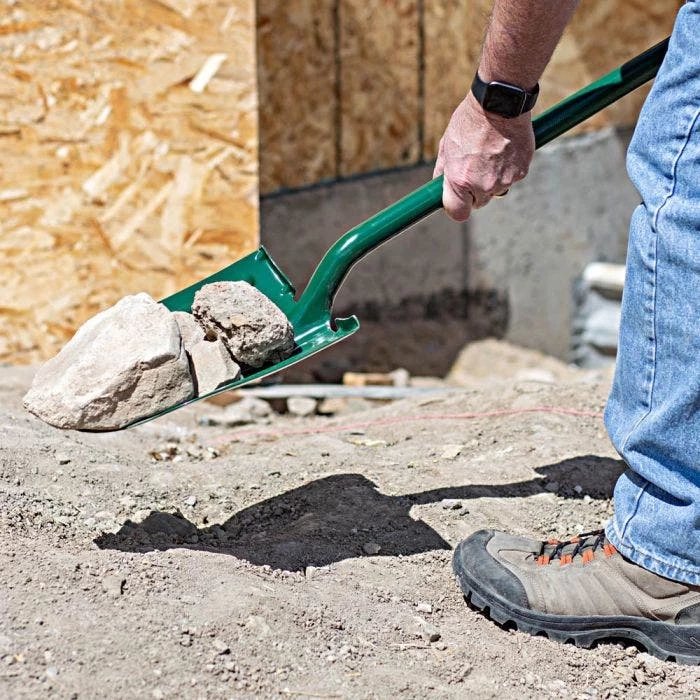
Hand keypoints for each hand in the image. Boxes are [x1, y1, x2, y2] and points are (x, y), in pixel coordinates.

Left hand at [433, 93, 534, 221]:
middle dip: (475, 191)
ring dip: (493, 179)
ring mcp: (503, 180)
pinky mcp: (521, 173)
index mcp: (460, 180)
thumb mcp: (447, 144)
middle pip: (479, 202)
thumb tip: (438, 184)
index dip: (457, 207)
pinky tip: (504, 149)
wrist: (500, 103)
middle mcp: (482, 185)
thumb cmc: (470, 121)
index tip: (458, 199)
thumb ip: (443, 169)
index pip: (458, 213)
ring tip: (491, 153)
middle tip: (475, 167)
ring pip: (496, 190)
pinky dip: (508, 169)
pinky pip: (512, 178)